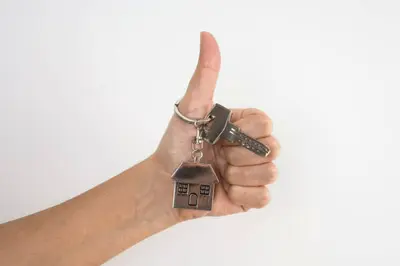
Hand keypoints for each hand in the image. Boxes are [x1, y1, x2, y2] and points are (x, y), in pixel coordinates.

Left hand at [151, 32, 279, 220]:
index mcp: (241, 126)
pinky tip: (223, 189)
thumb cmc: (177, 144)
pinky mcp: (250, 197)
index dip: (245, 130)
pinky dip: (240, 194)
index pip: (266, 122)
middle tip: (218, 155)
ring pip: (270, 172)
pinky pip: (263, 196)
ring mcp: (252, 173)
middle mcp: (250, 148)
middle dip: (240, 154)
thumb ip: (204, 76)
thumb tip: (207, 36)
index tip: (221, 134)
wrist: (165, 182)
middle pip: (273, 147)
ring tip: (219, 173)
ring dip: (239, 175)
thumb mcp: (190, 108)